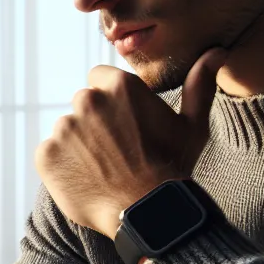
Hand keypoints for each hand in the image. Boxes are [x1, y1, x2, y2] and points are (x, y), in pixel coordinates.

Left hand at [35, 48, 226, 236]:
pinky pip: (49, 155)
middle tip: (115, 152)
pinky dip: (61, 166)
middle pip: (83, 104)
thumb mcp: (192, 124)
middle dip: (94, 123)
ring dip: (78, 145)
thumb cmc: (173, 167)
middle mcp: (87, 101)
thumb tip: (217, 52)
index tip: (123, 124)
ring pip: (66, 131)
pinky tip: (86, 180)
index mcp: (119, 85)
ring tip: (103, 169)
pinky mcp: (46, 155)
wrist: (147, 212)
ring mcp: (64, 128)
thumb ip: (199, 84)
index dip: (111, 101)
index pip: (99, 79)